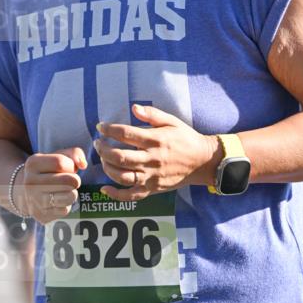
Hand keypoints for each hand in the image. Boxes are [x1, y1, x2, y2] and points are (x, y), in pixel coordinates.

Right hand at [16, 147, 86, 223]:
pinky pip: (65, 210)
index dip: (71, 165)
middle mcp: (30, 182)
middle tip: (71, 181)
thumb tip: (83, 164)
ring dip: (73, 193)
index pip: (60, 162)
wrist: (25, 192)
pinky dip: (66, 205)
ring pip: (69, 196)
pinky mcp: (41, 215)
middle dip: (75, 180)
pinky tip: (59, 201)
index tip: (68, 169)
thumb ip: (74, 153)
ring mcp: (34, 200)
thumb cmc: (48, 171)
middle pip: (68, 181)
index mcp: (33, 164)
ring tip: (66, 191)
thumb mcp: (57, 156)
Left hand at [94, 104, 219, 201]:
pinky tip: (105, 188)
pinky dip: (116, 194)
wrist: (203, 161)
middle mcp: (152, 159)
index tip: (101, 127)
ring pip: (122, 176)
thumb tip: (134, 107)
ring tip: (103, 160)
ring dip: (107, 168)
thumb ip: (152, 114)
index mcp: (155, 140)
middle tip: (98, 144)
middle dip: (103, 150)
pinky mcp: (153, 188)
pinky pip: (131, 195)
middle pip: (119, 157)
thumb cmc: (186, 139)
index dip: (109, 130)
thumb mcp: (172, 121)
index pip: (125, 134)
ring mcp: (151, 176)